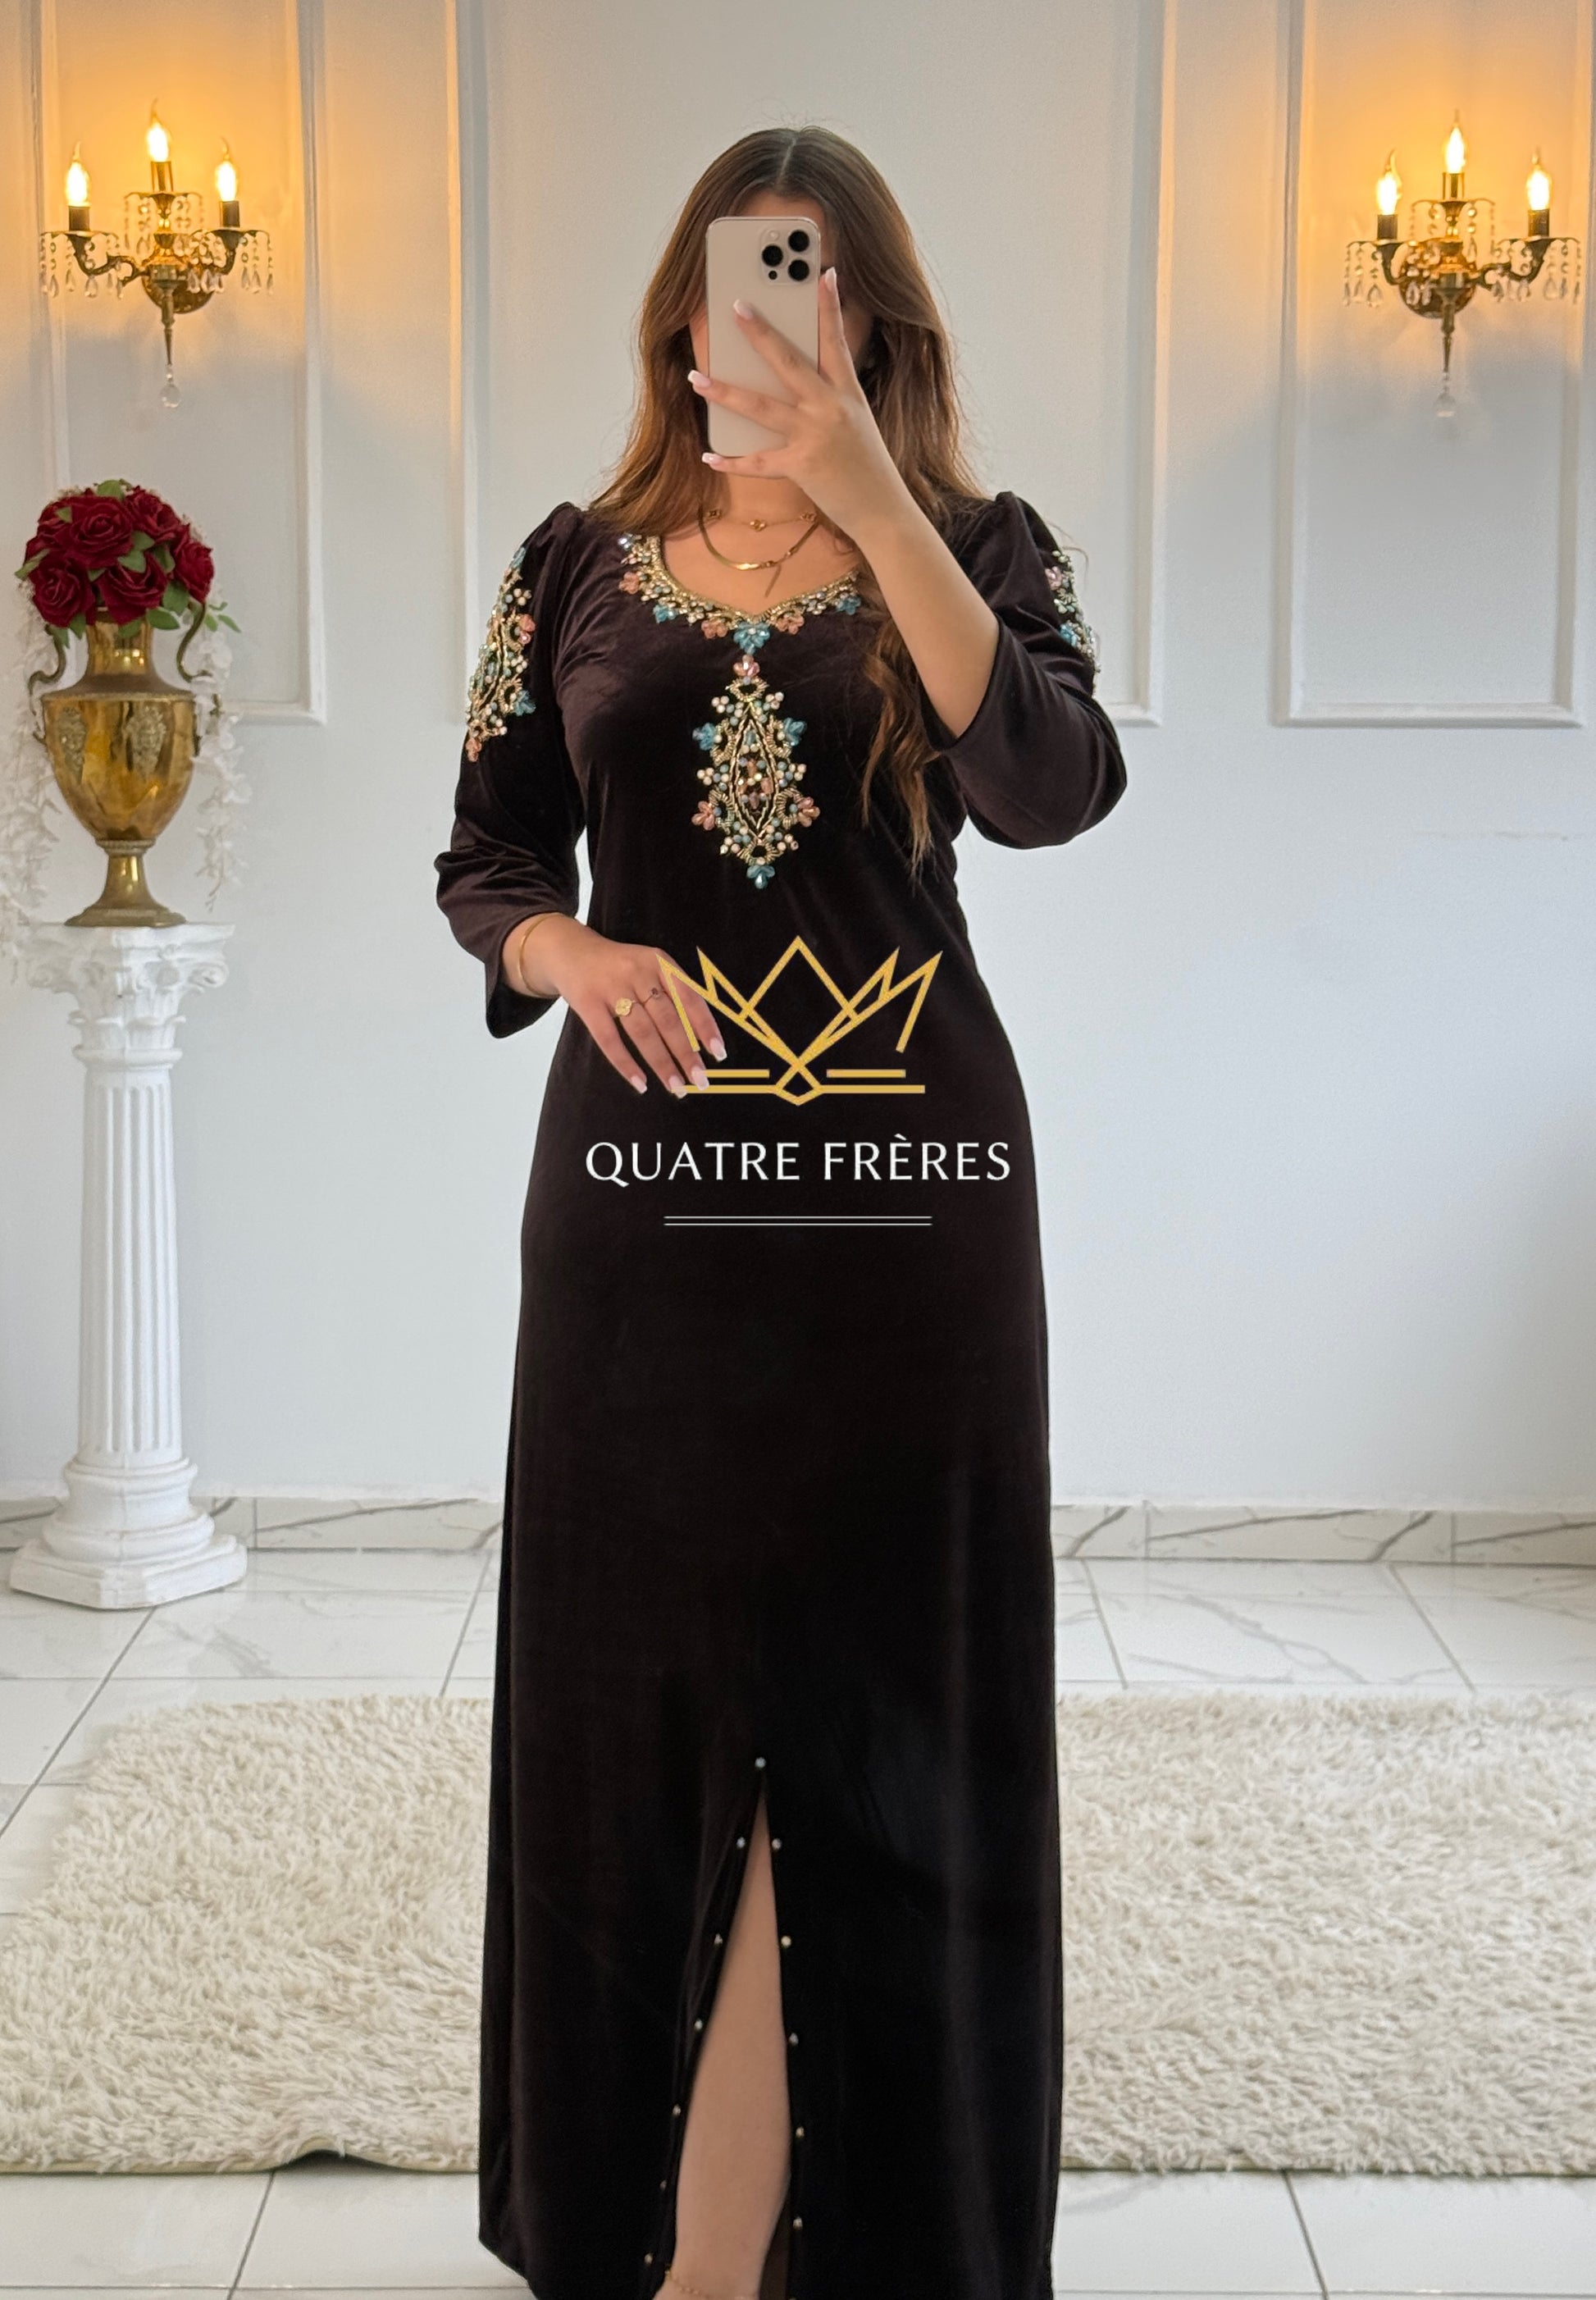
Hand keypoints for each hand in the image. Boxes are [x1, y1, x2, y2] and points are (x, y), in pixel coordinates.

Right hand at [504, 915, 726, 1096]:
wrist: (570, 950)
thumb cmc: (620, 967)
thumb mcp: (649, 967)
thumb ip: (673, 993)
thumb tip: (700, 1038)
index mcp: (659, 962)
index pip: (689, 998)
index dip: (705, 1026)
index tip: (718, 1053)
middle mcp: (638, 972)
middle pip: (668, 1019)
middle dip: (686, 1053)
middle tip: (700, 1080)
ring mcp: (611, 988)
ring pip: (642, 1032)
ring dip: (661, 1063)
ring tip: (676, 1087)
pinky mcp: (587, 1003)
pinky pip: (609, 1040)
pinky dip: (626, 1064)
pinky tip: (640, 1083)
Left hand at [689, 268, 913, 539]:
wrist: (885, 513)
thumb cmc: (870, 471)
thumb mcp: (858, 426)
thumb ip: (831, 403)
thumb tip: (793, 389)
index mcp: (848, 395)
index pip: (837, 342)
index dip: (830, 307)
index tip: (823, 274)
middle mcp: (831, 409)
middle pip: (788, 362)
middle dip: (759, 333)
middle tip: (737, 307)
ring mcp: (815, 436)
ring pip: (760, 406)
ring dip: (724, 391)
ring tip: (696, 378)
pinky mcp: (802, 466)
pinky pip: (758, 462)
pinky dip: (732, 461)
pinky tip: (709, 455)